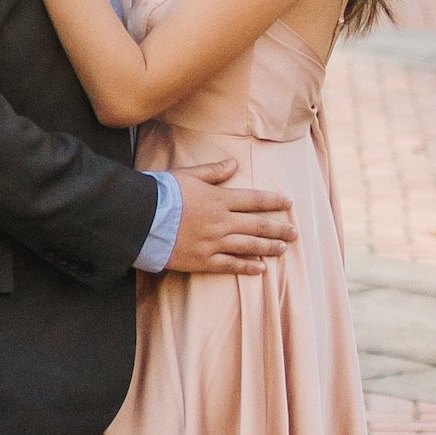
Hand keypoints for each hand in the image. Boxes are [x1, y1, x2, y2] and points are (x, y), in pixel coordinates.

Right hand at [168, 158, 295, 275]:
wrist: (140, 219)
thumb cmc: (162, 193)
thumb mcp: (188, 175)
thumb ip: (213, 172)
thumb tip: (233, 164)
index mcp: (219, 199)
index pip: (254, 200)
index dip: (273, 201)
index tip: (288, 203)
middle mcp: (221, 222)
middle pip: (257, 225)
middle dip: (279, 229)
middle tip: (295, 233)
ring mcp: (213, 243)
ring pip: (248, 246)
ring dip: (268, 247)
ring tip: (283, 249)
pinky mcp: (203, 260)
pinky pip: (230, 265)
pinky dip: (246, 267)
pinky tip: (260, 269)